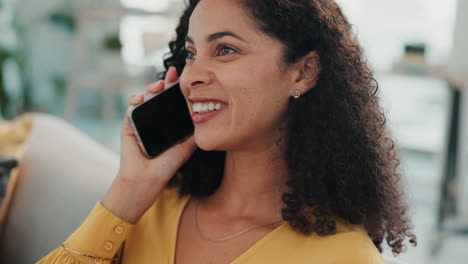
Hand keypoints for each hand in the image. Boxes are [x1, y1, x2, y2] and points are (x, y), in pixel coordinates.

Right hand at [102, 66, 196, 222]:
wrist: (147, 178)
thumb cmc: (167, 165)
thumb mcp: (186, 146)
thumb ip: (195, 133)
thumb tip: (209, 118)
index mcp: (169, 123)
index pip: (174, 102)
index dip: (178, 89)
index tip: (185, 78)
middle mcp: (156, 119)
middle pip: (160, 95)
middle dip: (166, 82)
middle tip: (173, 74)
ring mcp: (142, 120)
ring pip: (146, 97)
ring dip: (151, 87)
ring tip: (159, 85)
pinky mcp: (129, 123)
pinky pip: (132, 106)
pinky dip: (136, 98)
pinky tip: (142, 97)